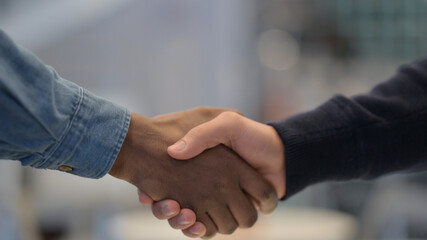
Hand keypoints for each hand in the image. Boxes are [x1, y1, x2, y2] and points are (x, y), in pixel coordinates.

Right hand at [109, 108, 277, 237]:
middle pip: (171, 205)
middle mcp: (201, 185)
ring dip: (180, 221)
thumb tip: (173, 152)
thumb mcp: (227, 124)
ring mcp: (212, 201)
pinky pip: (204, 229)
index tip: (147, 193)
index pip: (162, 181)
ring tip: (183, 213)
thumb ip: (202, 134)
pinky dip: (197, 230)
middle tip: (166, 204)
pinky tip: (197, 224)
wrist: (281, 155)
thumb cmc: (252, 137)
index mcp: (198, 165)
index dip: (152, 190)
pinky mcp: (225, 214)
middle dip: (165, 210)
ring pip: (185, 220)